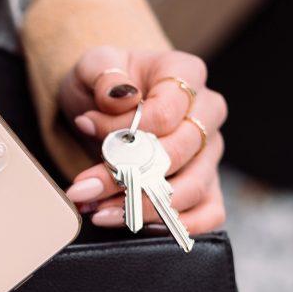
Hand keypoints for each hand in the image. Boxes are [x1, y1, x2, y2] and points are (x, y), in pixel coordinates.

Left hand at [58, 46, 227, 232]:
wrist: (103, 106)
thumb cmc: (103, 84)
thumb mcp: (93, 65)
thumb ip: (104, 74)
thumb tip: (120, 97)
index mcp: (186, 75)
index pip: (166, 112)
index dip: (124, 128)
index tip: (85, 125)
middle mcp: (207, 114)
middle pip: (177, 154)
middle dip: (124, 176)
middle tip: (83, 188)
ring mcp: (210, 153)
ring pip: (191, 189)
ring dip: (140, 207)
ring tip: (98, 211)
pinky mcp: (207, 185)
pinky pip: (209, 215)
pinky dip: (174, 226)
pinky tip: (135, 224)